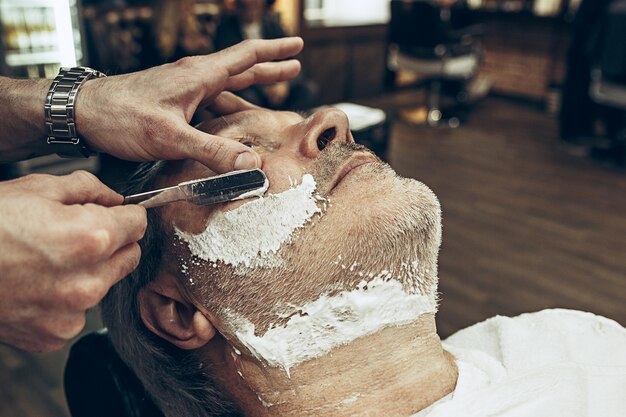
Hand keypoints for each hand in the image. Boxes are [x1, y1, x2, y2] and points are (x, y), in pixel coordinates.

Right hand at [0, 171, 145, 351]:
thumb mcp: (36, 188)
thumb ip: (89, 188)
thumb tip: (115, 198)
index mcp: (91, 238)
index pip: (139, 224)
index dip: (126, 215)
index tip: (116, 214)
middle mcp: (88, 281)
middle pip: (129, 256)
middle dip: (113, 243)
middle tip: (77, 235)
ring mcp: (72, 312)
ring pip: (105, 284)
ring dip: (89, 272)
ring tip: (47, 260)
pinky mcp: (55, 334)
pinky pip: (78, 311)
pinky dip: (65, 299)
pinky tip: (37, 284)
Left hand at [76, 37, 303, 172]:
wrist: (80, 112)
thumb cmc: (120, 116)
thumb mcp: (169, 136)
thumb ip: (211, 151)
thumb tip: (251, 164)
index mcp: (198, 76)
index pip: (246, 56)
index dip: (275, 52)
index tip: (298, 47)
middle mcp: (192, 77)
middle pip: (240, 68)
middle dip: (269, 68)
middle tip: (294, 66)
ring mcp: (181, 89)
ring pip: (224, 87)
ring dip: (248, 91)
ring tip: (267, 100)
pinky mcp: (170, 102)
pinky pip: (207, 103)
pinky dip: (225, 110)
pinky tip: (227, 123)